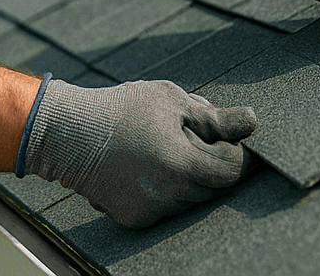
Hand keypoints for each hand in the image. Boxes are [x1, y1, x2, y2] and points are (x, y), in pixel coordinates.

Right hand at [19, 78, 256, 228]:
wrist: (68, 133)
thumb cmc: (121, 109)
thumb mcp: (172, 100)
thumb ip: (215, 117)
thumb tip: (251, 121)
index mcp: (181, 165)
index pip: (233, 170)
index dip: (237, 151)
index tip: (230, 136)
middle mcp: (168, 196)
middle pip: (214, 188)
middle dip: (213, 162)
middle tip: (192, 136)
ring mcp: (150, 212)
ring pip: (191, 199)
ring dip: (190, 177)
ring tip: (166, 147)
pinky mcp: (134, 219)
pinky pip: (166, 208)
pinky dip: (167, 190)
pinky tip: (149, 165)